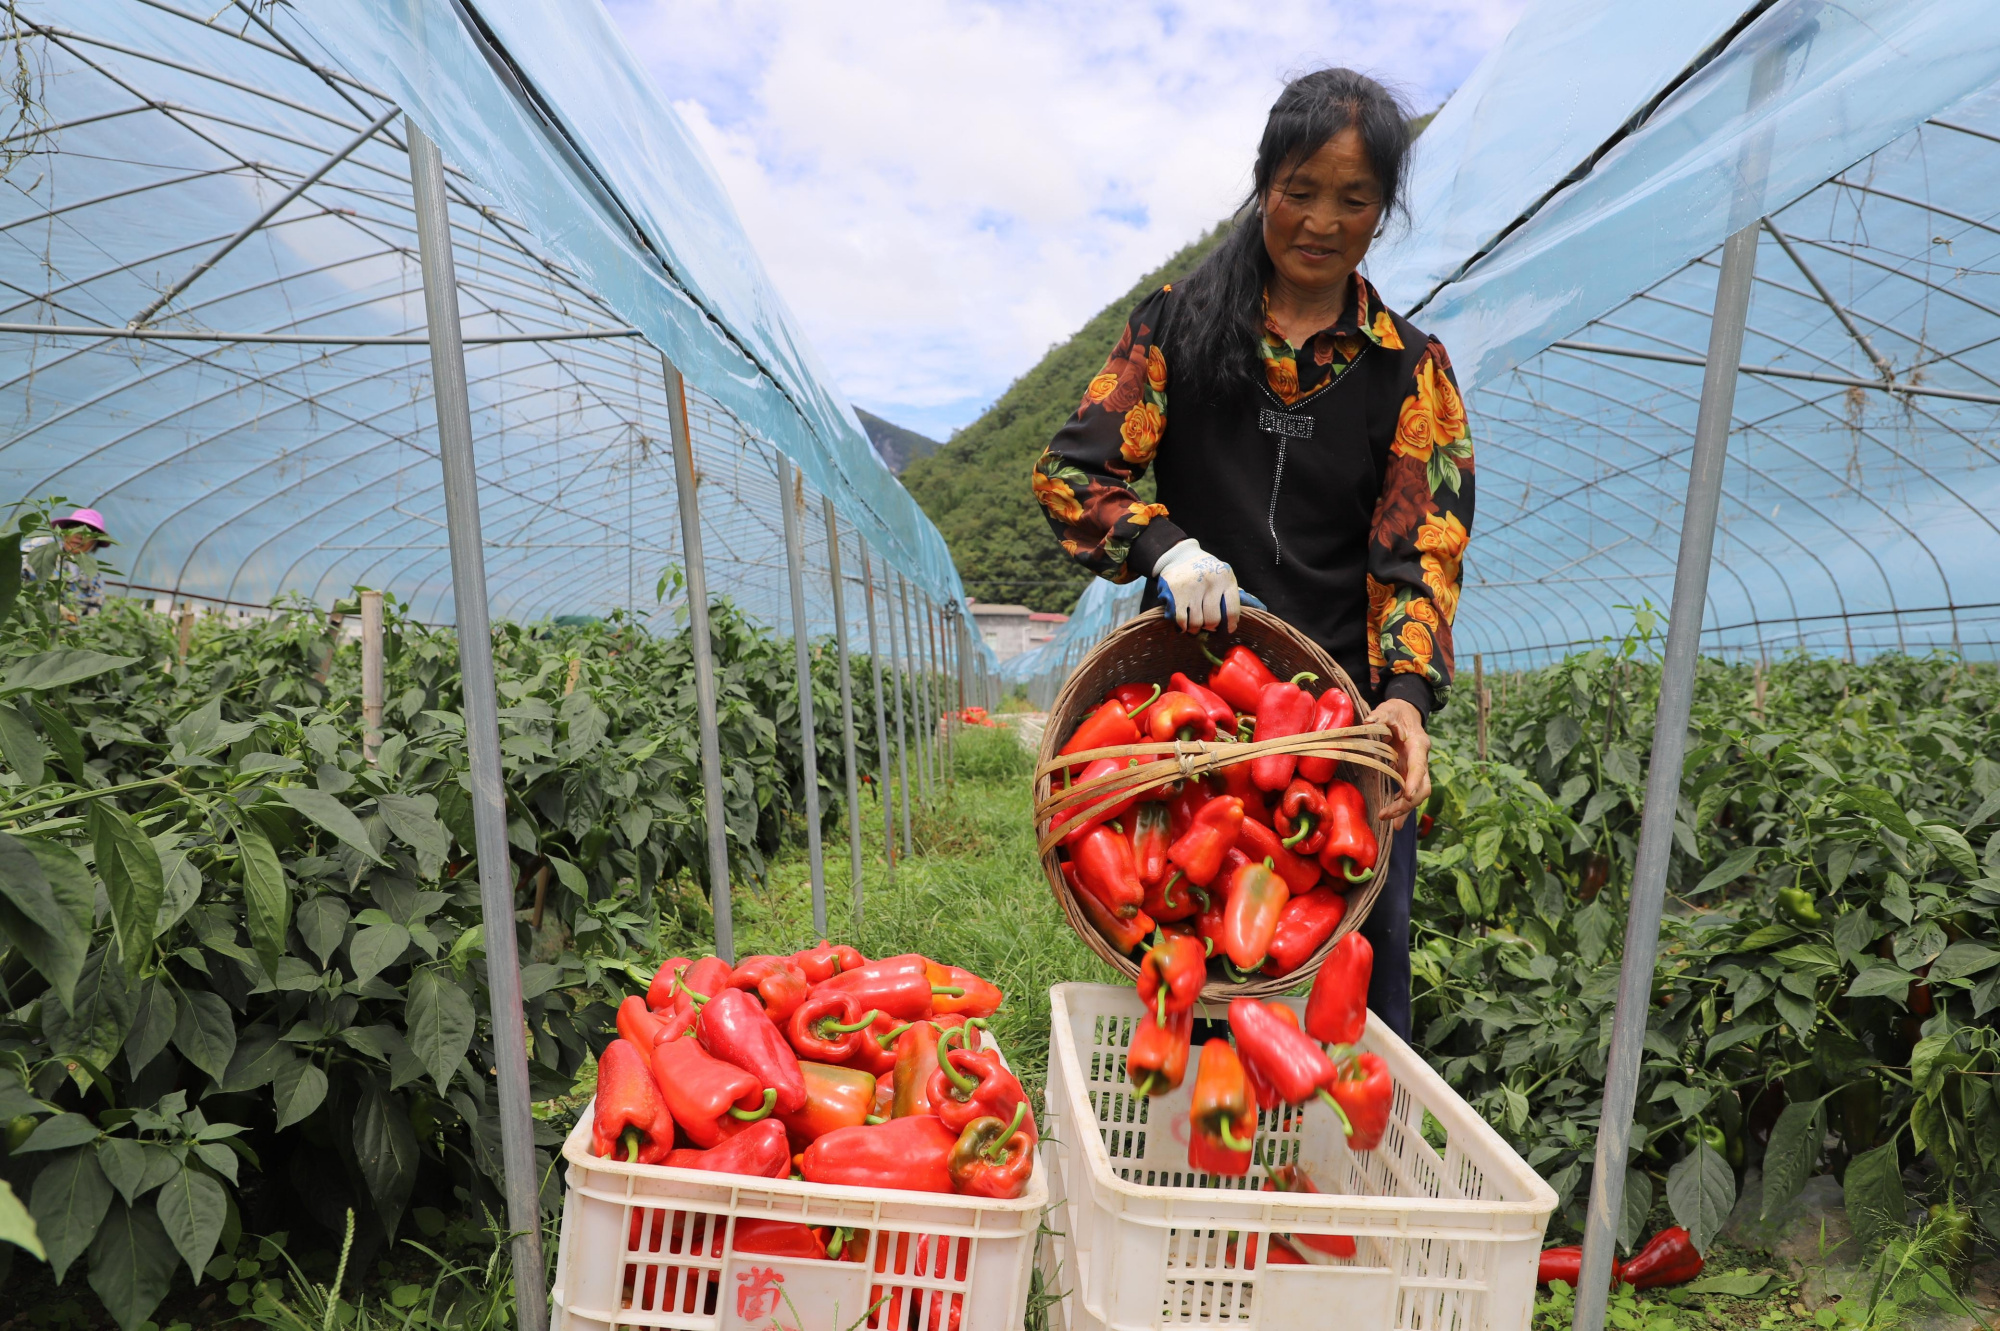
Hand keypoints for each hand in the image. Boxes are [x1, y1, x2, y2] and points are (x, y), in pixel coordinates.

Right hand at [1153, 539, 1239, 632]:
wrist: (1180, 555)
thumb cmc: (1206, 570)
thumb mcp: (1223, 575)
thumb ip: (1234, 592)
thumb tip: (1260, 607)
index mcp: (1226, 578)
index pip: (1232, 610)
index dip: (1231, 624)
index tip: (1228, 630)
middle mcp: (1210, 583)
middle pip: (1213, 619)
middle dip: (1211, 627)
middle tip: (1208, 626)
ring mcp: (1192, 588)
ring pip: (1196, 622)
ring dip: (1195, 629)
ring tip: (1194, 627)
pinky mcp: (1175, 593)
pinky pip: (1181, 620)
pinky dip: (1182, 627)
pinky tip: (1183, 625)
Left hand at [1373, 698, 1430, 829]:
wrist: (1407, 712)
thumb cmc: (1397, 711)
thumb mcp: (1389, 709)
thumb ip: (1380, 715)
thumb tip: (1369, 722)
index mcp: (1418, 745)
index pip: (1420, 766)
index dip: (1414, 781)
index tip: (1407, 795)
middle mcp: (1421, 759)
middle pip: (1423, 787)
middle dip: (1408, 803)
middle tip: (1386, 814)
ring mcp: (1416, 768)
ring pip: (1418, 794)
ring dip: (1406, 810)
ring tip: (1391, 825)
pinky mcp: (1409, 774)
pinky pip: (1408, 793)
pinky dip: (1402, 807)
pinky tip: (1393, 821)